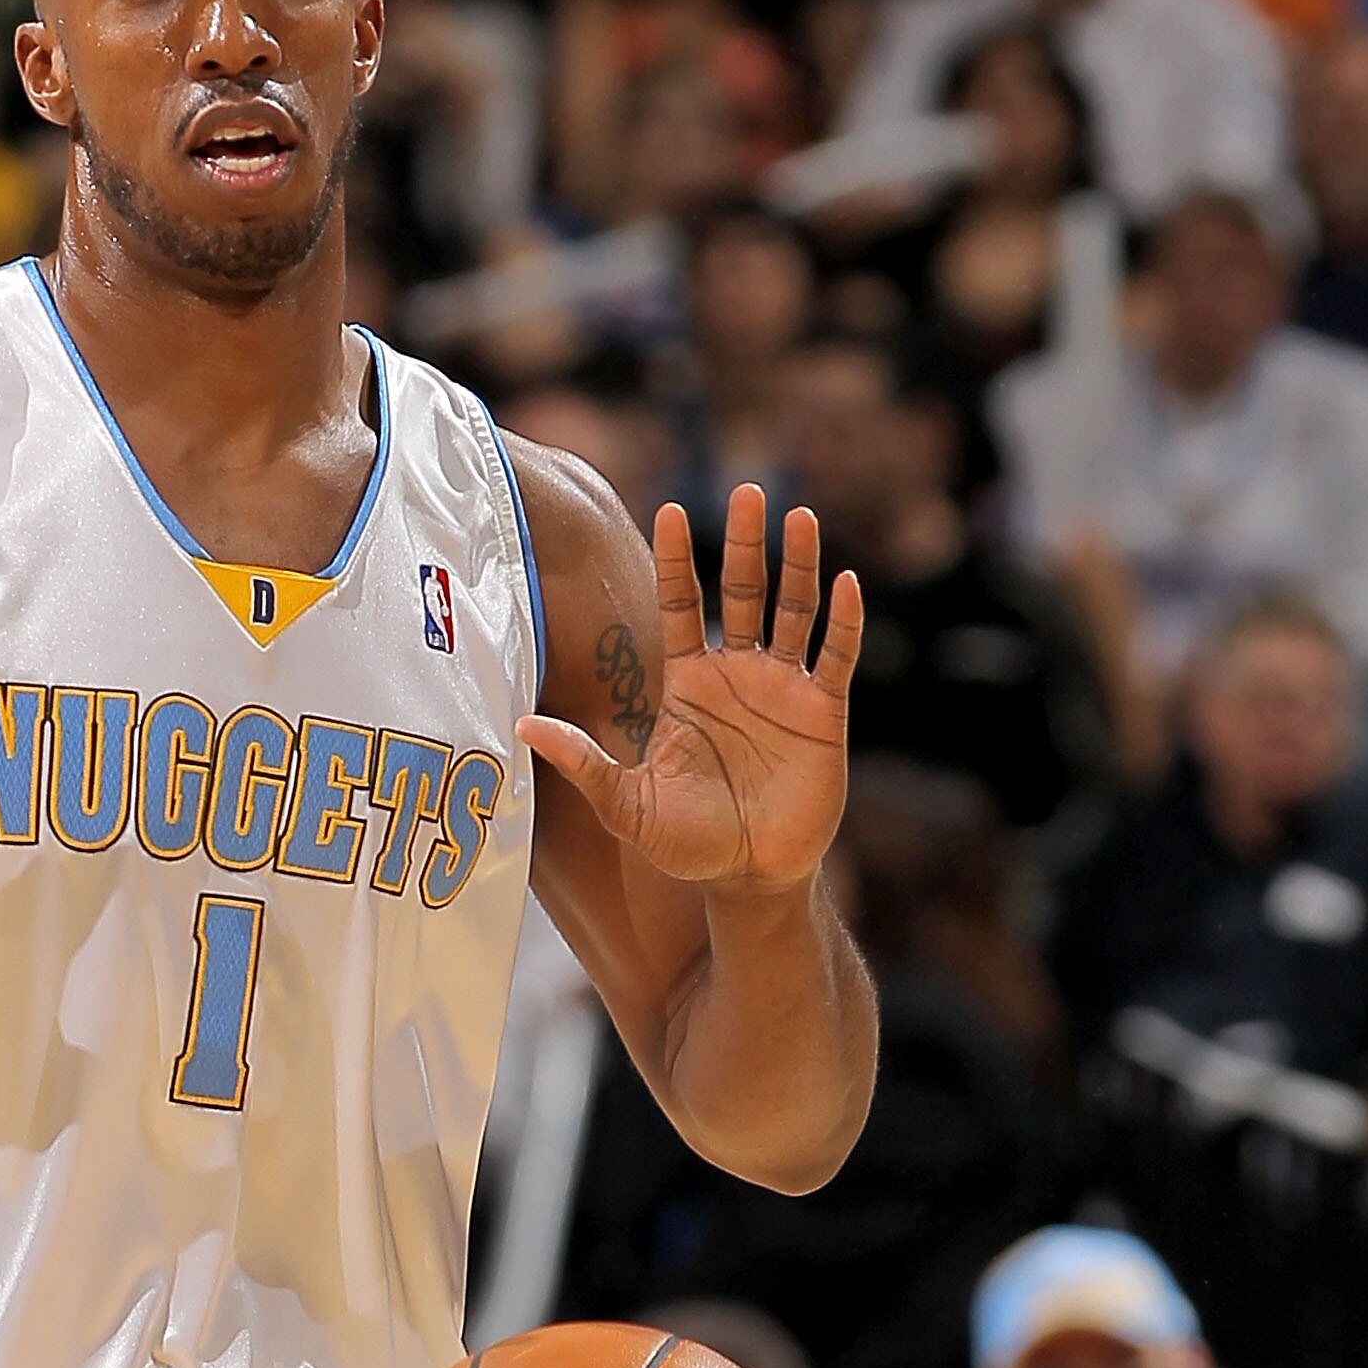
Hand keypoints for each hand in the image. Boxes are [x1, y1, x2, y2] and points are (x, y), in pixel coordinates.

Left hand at [524, 490, 859, 892]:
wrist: (748, 876)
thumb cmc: (687, 843)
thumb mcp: (626, 805)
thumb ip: (582, 762)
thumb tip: (522, 729)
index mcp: (688, 684)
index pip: (680, 604)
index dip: (676, 560)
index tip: (670, 510)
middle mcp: (736, 673)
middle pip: (740, 591)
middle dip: (744, 543)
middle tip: (746, 491)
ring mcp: (782, 687)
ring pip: (791, 610)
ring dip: (796, 566)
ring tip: (799, 517)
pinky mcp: (823, 711)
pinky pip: (836, 656)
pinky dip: (842, 622)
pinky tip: (845, 584)